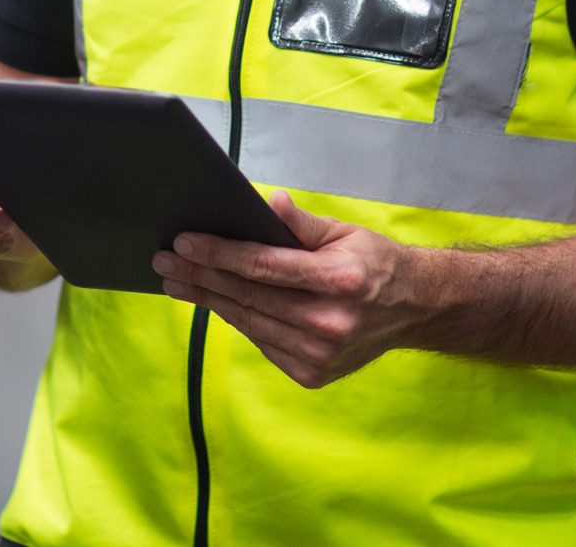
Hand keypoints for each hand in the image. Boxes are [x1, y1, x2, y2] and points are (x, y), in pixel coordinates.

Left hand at [152, 192, 421, 387]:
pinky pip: (262, 341)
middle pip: (248, 296)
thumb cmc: (374, 263)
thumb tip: (267, 202)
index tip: (183, 241)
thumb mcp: (344, 232)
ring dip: (208, 299)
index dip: (220, 253)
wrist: (412, 310)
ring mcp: (320, 354)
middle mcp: (330, 322)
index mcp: (340, 280)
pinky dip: (236, 319)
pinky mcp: (312, 373)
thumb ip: (302, 223)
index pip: (264, 266)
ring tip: (177, 281)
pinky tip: (213, 301)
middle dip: (200, 275)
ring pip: (249, 322)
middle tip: (164, 260)